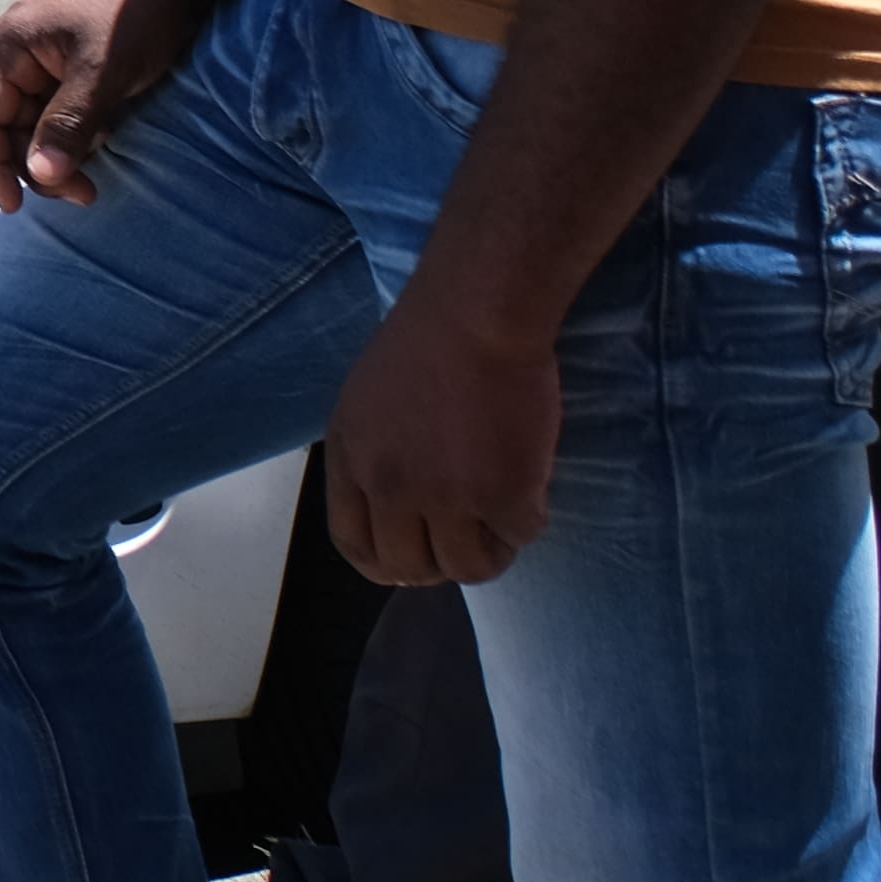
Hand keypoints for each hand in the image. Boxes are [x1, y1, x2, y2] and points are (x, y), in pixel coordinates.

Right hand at [0, 0, 232, 210]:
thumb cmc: (137, 10)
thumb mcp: (103, 71)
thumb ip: (68, 123)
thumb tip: (40, 174)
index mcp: (10, 47)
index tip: (15, 205)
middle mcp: (20, 54)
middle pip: (9, 125)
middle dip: (36, 165)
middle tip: (80, 194)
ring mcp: (48, 60)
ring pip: (37, 123)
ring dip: (58, 156)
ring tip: (92, 182)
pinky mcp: (76, 66)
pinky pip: (61, 113)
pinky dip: (75, 139)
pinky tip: (99, 151)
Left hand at [322, 285, 561, 586]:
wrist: (476, 313)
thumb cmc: (425, 343)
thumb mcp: (366, 403)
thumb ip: (372, 457)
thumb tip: (394, 511)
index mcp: (350, 462)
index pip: (354, 544)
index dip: (387, 564)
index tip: (414, 563)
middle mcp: (390, 487)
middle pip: (410, 567)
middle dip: (441, 564)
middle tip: (469, 541)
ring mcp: (445, 496)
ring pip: (469, 568)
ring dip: (490, 551)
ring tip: (503, 517)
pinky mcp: (503, 495)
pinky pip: (520, 537)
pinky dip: (529, 519)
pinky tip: (530, 485)